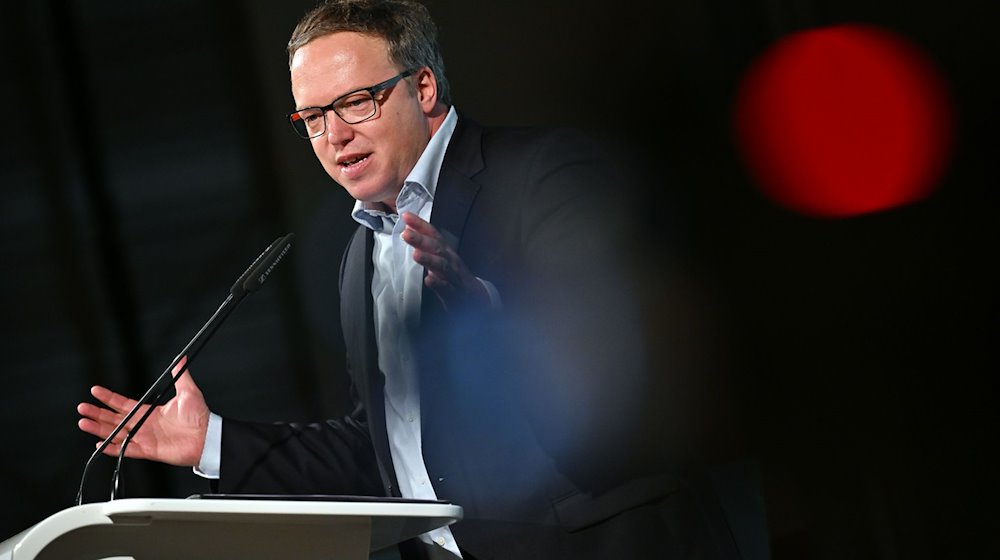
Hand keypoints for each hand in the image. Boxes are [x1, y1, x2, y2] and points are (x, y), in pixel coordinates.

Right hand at [77, 356, 209, 466]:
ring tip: (83, 423)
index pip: (123, 404)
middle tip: (82, 408)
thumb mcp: (189, 391)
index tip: (95, 391)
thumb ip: (181, 375)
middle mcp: (144, 425)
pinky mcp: (149, 450)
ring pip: (116, 433)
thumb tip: (181, 359)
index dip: (109, 398)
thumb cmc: (200, 416)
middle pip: (115, 418)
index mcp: (150, 412)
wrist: (208, 436)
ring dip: (99, 428)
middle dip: (97, 413)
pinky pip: (127, 449)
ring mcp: (145, 438)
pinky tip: (100, 444)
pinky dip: (113, 448)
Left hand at [400, 212, 490, 311]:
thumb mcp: (441, 258)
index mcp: (446, 251)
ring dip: (429, 259)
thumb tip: (409, 230)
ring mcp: (454, 276)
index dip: (420, 225)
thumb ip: (425, 245)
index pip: (433, 234)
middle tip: (407, 234)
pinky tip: (429, 280)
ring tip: (417, 254)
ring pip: (442, 266)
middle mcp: (451, 260)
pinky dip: (438, 283)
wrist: (477, 297)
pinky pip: (447, 288)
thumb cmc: (455, 275)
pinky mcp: (455, 293)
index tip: (407, 216)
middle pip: (436, 247)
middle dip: (421, 240)